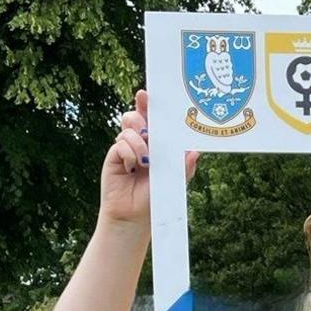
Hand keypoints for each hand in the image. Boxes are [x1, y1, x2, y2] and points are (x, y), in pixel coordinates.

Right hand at [99, 89, 200, 226]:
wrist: (135, 215)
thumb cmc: (157, 197)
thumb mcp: (176, 180)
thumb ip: (185, 166)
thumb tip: (196, 151)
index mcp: (158, 144)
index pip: (153, 119)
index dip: (148, 105)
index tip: (146, 94)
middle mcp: (141, 142)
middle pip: (136, 116)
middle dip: (140, 115)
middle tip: (146, 128)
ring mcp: (126, 148)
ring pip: (128, 128)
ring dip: (139, 141)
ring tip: (145, 160)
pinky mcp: (114, 155)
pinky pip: (120, 143)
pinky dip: (129, 153)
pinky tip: (132, 167)